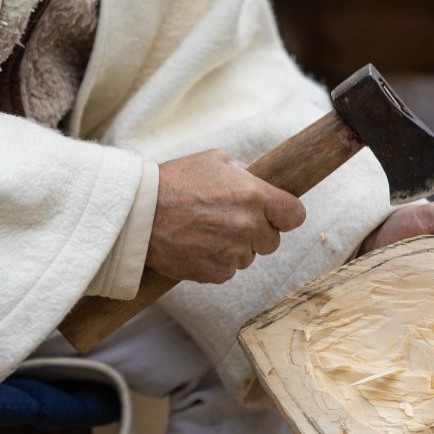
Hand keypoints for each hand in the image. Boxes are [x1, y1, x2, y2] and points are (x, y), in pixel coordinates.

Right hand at [147, 149, 304, 283]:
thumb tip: (257, 182)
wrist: (138, 214)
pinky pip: (228, 272)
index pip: (295, 215)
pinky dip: (216, 263)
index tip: (275, 215)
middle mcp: (247, 226)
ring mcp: (231, 253)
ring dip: (234, 249)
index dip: (285, 215)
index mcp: (254, 196)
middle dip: (256, 233)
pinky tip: (197, 246)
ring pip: (248, 258)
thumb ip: (243, 173)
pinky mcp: (214, 272)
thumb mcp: (213, 160)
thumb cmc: (173, 182)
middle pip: (272, 242)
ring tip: (206, 233)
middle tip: (229, 222)